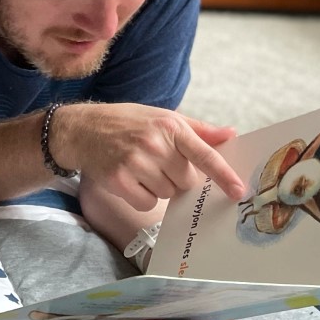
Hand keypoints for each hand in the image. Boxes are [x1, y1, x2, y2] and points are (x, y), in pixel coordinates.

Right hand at [58, 103, 244, 209]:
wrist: (81, 130)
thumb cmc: (126, 123)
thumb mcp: (162, 117)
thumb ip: (198, 130)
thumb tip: (231, 134)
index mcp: (170, 126)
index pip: (204, 154)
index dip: (224, 175)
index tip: (238, 191)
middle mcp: (154, 143)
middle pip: (187, 181)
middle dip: (177, 177)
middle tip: (158, 163)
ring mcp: (135, 163)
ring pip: (168, 194)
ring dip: (159, 187)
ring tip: (140, 168)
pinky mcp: (120, 181)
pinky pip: (147, 203)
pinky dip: (142, 197)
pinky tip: (130, 180)